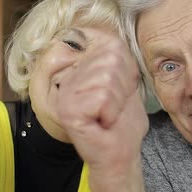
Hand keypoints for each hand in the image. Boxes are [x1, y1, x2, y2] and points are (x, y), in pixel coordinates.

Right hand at [56, 30, 151, 191]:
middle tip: (115, 106)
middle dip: (122, 86)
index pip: (109, 42)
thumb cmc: (123, 124)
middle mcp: (68, 77)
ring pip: (107, 77)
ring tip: (110, 114)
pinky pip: (101, 96)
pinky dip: (111, 111)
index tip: (121, 89)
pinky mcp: (67, 110)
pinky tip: (104, 122)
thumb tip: (111, 35)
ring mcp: (65, 93)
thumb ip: (118, 59)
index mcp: (80, 68)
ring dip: (118, 100)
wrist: (120, 156)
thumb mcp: (126, 84)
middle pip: (110, 59)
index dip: (125, 66)